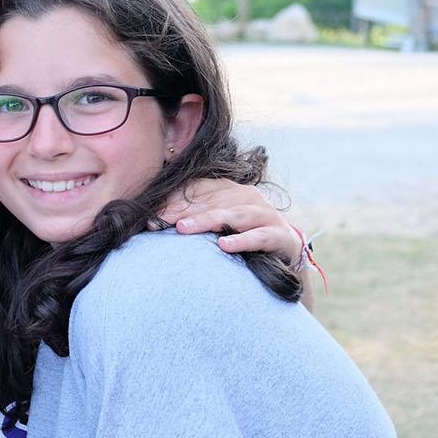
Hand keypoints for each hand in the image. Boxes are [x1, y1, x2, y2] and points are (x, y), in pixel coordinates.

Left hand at [158, 178, 302, 265]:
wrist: (285, 247)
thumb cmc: (244, 232)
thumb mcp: (220, 220)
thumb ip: (196, 215)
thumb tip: (156, 218)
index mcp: (232, 189)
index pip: (199, 189)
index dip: (174, 200)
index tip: (152, 214)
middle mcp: (248, 197)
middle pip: (211, 201)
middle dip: (182, 212)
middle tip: (158, 221)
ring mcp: (265, 214)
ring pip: (232, 214)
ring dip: (206, 221)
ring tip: (182, 229)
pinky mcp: (278, 234)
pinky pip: (258, 236)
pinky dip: (241, 240)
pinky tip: (224, 245)